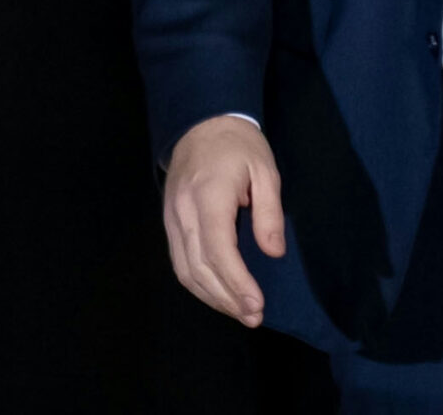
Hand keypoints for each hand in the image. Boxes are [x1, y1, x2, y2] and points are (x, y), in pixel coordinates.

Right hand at [163, 114, 284, 325]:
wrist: (201, 125)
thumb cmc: (239, 145)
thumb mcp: (265, 169)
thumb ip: (269, 211)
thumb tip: (273, 252)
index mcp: (208, 197)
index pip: (218, 251)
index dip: (237, 283)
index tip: (257, 305)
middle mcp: (183, 214)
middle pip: (199, 268)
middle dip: (227, 298)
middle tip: (254, 317)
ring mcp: (171, 220)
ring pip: (185, 271)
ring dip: (211, 297)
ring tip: (240, 312)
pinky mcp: (169, 224)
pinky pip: (180, 262)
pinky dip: (198, 284)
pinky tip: (219, 294)